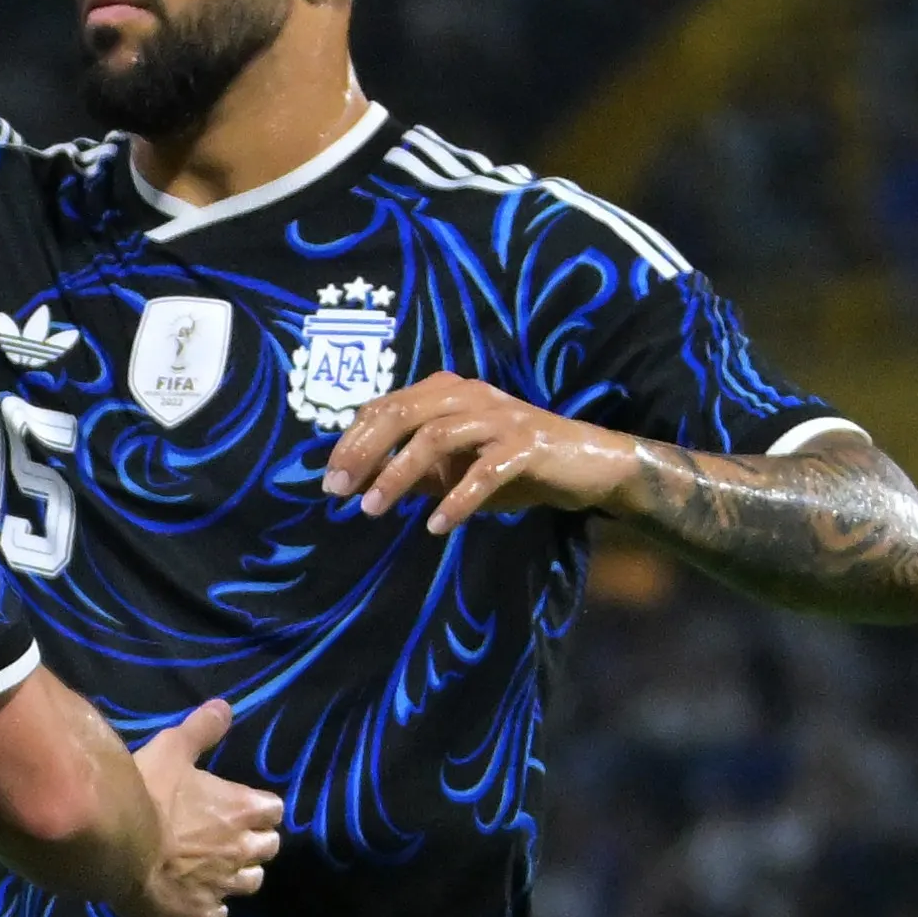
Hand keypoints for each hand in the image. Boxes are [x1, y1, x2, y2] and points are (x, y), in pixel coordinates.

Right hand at [123, 696, 281, 916]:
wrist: (116, 846)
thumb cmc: (147, 793)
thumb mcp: (172, 750)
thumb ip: (201, 731)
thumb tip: (225, 706)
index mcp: (244, 809)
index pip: (274, 810)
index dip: (258, 809)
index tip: (240, 807)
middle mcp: (243, 849)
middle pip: (269, 848)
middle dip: (254, 842)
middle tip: (226, 836)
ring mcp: (223, 885)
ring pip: (250, 882)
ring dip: (237, 874)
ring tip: (214, 869)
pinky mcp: (201, 914)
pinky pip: (217, 914)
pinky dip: (210, 906)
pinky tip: (193, 898)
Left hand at [324, 371, 644, 529]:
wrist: (586, 465)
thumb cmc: (514, 465)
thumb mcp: (455, 467)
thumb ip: (414, 470)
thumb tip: (362, 485)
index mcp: (446, 391)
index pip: (385, 406)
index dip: (352, 441)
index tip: (330, 480)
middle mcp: (469, 394)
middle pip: (402, 413)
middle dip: (364, 452)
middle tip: (339, 491)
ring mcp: (500, 417)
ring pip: (436, 437)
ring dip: (399, 474)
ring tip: (373, 510)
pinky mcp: (527, 445)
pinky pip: (484, 472)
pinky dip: (457, 498)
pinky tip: (436, 525)